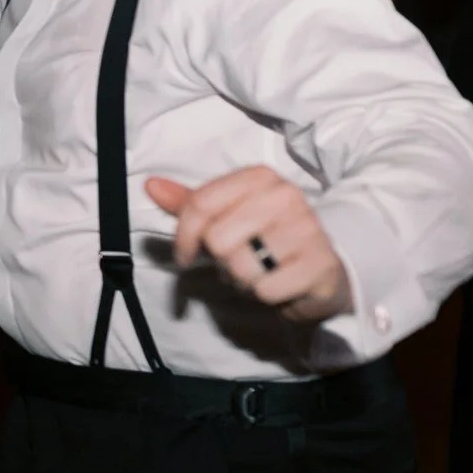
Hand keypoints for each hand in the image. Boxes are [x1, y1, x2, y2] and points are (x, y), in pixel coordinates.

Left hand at [144, 168, 349, 323]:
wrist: (321, 270)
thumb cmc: (264, 240)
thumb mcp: (225, 217)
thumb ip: (189, 204)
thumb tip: (151, 185)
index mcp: (260, 177)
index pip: (199, 205)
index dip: (184, 238)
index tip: (185, 255)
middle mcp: (287, 195)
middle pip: (217, 239)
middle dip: (220, 261)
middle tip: (240, 261)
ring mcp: (308, 228)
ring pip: (241, 266)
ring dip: (242, 279)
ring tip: (260, 271)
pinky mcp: (321, 264)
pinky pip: (265, 289)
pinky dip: (265, 295)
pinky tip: (280, 283)